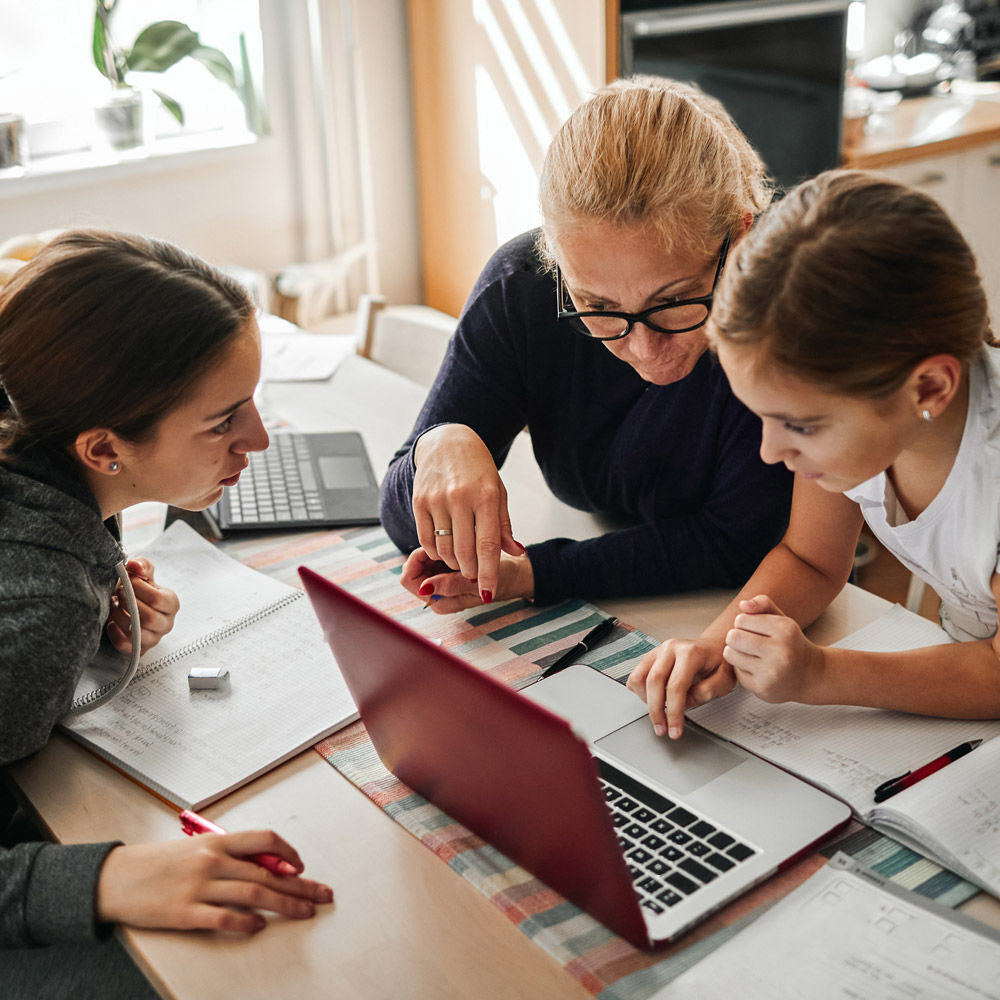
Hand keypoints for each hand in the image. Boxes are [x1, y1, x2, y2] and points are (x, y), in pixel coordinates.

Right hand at [95, 830, 333, 934]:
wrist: (115, 878)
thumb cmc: (159, 863)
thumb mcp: (196, 848)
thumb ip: (228, 855)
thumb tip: (266, 867)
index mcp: (217, 841)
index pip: (264, 840)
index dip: (289, 854)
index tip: (302, 868)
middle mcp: (212, 860)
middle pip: (267, 873)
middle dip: (300, 886)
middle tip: (323, 895)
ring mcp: (199, 886)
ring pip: (254, 894)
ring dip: (285, 905)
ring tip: (305, 913)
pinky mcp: (184, 913)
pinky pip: (224, 918)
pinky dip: (246, 923)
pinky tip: (260, 927)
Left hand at [106, 557, 179, 653]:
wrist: (129, 604)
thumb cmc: (137, 588)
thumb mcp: (142, 573)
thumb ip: (141, 566)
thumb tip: (134, 566)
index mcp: (171, 604)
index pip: (157, 599)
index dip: (138, 589)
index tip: (128, 581)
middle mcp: (166, 624)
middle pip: (148, 618)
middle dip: (128, 604)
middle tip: (118, 593)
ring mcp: (154, 639)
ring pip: (136, 633)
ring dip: (119, 616)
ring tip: (113, 605)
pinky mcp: (138, 650)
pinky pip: (125, 645)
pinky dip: (114, 632)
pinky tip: (111, 621)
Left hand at [401, 548, 533, 613]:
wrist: (517, 575)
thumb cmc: (501, 581)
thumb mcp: (477, 584)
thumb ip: (450, 586)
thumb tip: (424, 587)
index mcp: (440, 602)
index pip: (409, 580)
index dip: (417, 562)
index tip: (433, 549)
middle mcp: (436, 593)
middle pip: (413, 569)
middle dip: (426, 554)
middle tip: (445, 542)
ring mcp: (441, 581)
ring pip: (423, 560)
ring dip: (435, 548)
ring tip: (454, 541)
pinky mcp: (447, 570)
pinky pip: (434, 554)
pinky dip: (442, 546)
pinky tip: (457, 540)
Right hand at [411, 425, 525, 602]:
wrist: (448, 442)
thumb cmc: (478, 471)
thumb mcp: (498, 493)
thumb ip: (504, 527)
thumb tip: (516, 553)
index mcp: (486, 496)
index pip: (487, 544)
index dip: (488, 572)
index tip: (488, 592)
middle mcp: (460, 497)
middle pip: (464, 551)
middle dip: (470, 571)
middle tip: (474, 575)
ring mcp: (437, 499)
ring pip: (444, 548)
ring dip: (453, 563)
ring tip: (461, 561)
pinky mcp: (419, 501)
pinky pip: (425, 539)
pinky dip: (436, 552)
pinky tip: (445, 549)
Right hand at [626, 636, 733, 738]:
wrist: (713, 648)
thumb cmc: (719, 664)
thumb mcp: (725, 680)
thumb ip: (707, 692)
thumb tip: (686, 703)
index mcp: (691, 653)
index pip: (676, 686)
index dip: (673, 712)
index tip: (674, 730)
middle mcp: (671, 648)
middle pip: (654, 681)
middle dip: (656, 710)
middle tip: (662, 729)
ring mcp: (658, 651)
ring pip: (639, 677)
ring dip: (645, 700)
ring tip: (659, 711)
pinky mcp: (650, 657)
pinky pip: (636, 676)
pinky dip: (640, 691)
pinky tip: (654, 698)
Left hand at [722, 595, 823, 702]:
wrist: (810, 676)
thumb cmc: (791, 644)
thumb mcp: (782, 619)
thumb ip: (763, 604)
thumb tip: (743, 605)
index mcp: (785, 629)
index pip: (741, 620)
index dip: (743, 623)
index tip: (754, 629)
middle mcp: (781, 651)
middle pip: (733, 637)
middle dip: (735, 637)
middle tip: (747, 641)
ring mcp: (772, 672)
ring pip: (730, 654)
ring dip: (735, 653)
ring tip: (750, 654)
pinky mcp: (762, 688)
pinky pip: (736, 673)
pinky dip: (742, 670)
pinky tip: (757, 669)